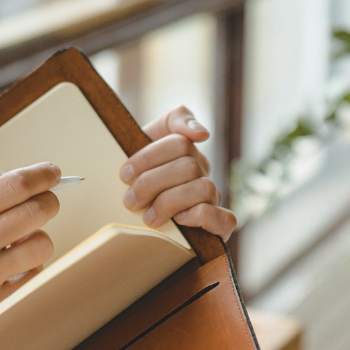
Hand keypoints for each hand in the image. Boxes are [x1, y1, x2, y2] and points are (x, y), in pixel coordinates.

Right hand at [0, 163, 61, 349]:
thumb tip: (20, 176)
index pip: (14, 185)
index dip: (43, 175)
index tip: (52, 173)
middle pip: (36, 212)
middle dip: (48, 203)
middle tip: (44, 205)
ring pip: (42, 244)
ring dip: (36, 240)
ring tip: (17, 245)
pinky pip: (35, 276)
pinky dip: (28, 270)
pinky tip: (9, 270)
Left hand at [120, 106, 236, 238]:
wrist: (132, 226)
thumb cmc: (137, 185)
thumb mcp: (139, 148)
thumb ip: (170, 123)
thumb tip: (202, 132)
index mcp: (184, 151)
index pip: (178, 141)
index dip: (149, 157)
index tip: (125, 174)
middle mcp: (201, 171)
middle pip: (188, 166)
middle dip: (153, 183)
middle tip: (131, 199)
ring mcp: (213, 198)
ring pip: (204, 188)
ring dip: (170, 202)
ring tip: (148, 216)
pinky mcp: (220, 225)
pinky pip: (224, 218)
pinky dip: (199, 217)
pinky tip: (178, 220)